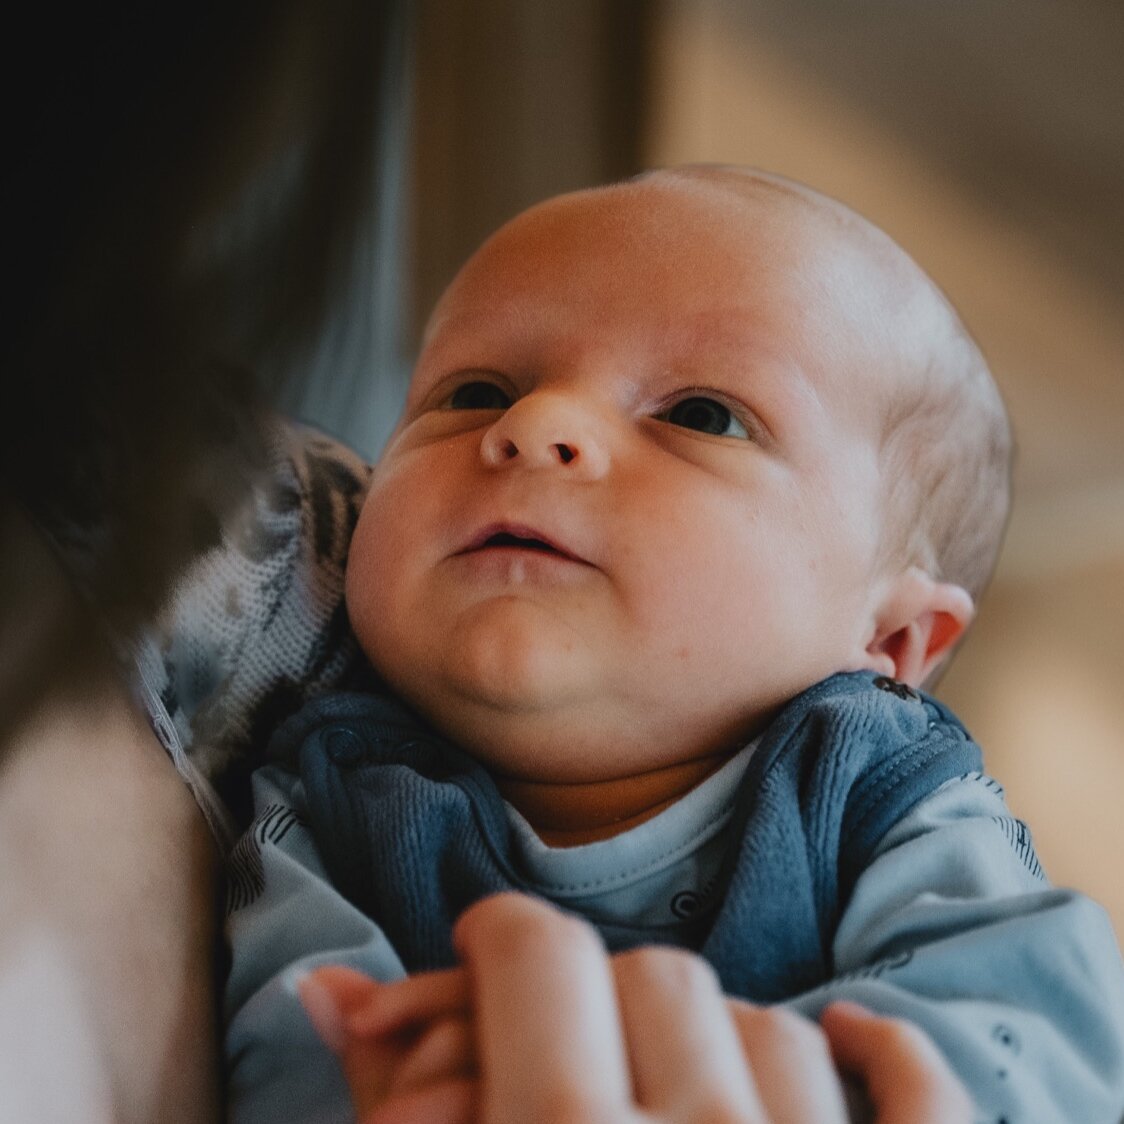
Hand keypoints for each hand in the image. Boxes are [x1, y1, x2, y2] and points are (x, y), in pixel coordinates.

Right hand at [302, 893, 971, 1122]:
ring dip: (723, 1049)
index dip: (497, 943)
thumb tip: (324, 989)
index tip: (492, 956)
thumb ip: (390, 1098)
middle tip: (582, 1059)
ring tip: (686, 1104)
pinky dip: (878, 1057)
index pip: (529, 951)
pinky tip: (846, 1048)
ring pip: (774, 1020)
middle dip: (603, 1003)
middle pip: (650, 971)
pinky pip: (912, 1085)